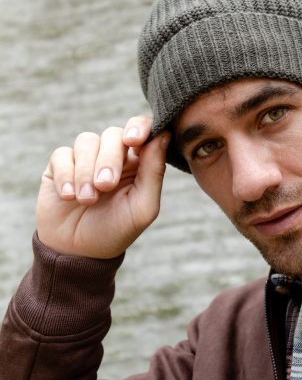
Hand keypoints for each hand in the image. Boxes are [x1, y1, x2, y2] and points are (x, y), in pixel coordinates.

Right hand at [36, 116, 168, 258]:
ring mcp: (86, 157)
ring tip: (86, 200)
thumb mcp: (142, 207)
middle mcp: (113, 155)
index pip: (142, 129)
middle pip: (113, 134)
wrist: (79, 252)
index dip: (139, 127)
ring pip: (87, 141)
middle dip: (109, 159)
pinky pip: (62, 154)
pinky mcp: (61, 165)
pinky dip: (66, 175)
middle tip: (105, 186)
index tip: (134, 140)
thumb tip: (163, 135)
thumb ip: (154, 172)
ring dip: (86, 171)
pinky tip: (69, 196)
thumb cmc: (117, 230)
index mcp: (138, 161)